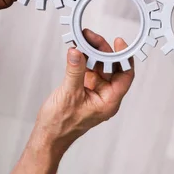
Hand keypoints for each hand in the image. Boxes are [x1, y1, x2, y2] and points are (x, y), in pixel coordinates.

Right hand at [13, 30, 133, 173]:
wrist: (48, 137)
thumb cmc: (61, 125)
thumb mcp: (69, 94)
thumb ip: (75, 71)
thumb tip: (77, 52)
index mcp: (109, 101)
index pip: (125, 75)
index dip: (124, 57)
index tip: (118, 42)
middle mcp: (104, 96)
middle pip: (111, 67)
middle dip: (102, 50)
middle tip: (91, 37)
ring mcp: (94, 92)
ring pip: (99, 66)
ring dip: (92, 53)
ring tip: (83, 39)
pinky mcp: (84, 88)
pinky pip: (88, 70)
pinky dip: (83, 59)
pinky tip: (77, 50)